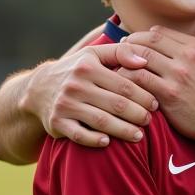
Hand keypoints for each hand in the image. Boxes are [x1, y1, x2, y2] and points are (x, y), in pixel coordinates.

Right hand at [22, 42, 157, 145]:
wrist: (39, 89)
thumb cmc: (77, 71)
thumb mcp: (94, 55)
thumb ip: (120, 53)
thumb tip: (145, 61)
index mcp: (88, 67)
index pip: (124, 84)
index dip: (144, 96)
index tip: (156, 105)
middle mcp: (75, 85)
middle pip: (116, 104)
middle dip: (137, 114)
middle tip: (150, 121)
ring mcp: (65, 105)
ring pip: (101, 121)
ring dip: (123, 130)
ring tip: (139, 136)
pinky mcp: (57, 123)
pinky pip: (79, 135)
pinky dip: (94, 140)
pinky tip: (108, 142)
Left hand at [122, 28, 194, 143]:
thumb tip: (181, 47)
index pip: (161, 32)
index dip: (144, 36)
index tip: (136, 43)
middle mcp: (188, 56)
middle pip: (148, 41)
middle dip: (130, 44)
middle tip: (120, 52)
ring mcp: (177, 75)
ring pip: (140, 57)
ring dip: (125, 61)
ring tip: (119, 67)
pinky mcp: (168, 94)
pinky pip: (139, 79)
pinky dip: (127, 79)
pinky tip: (124, 84)